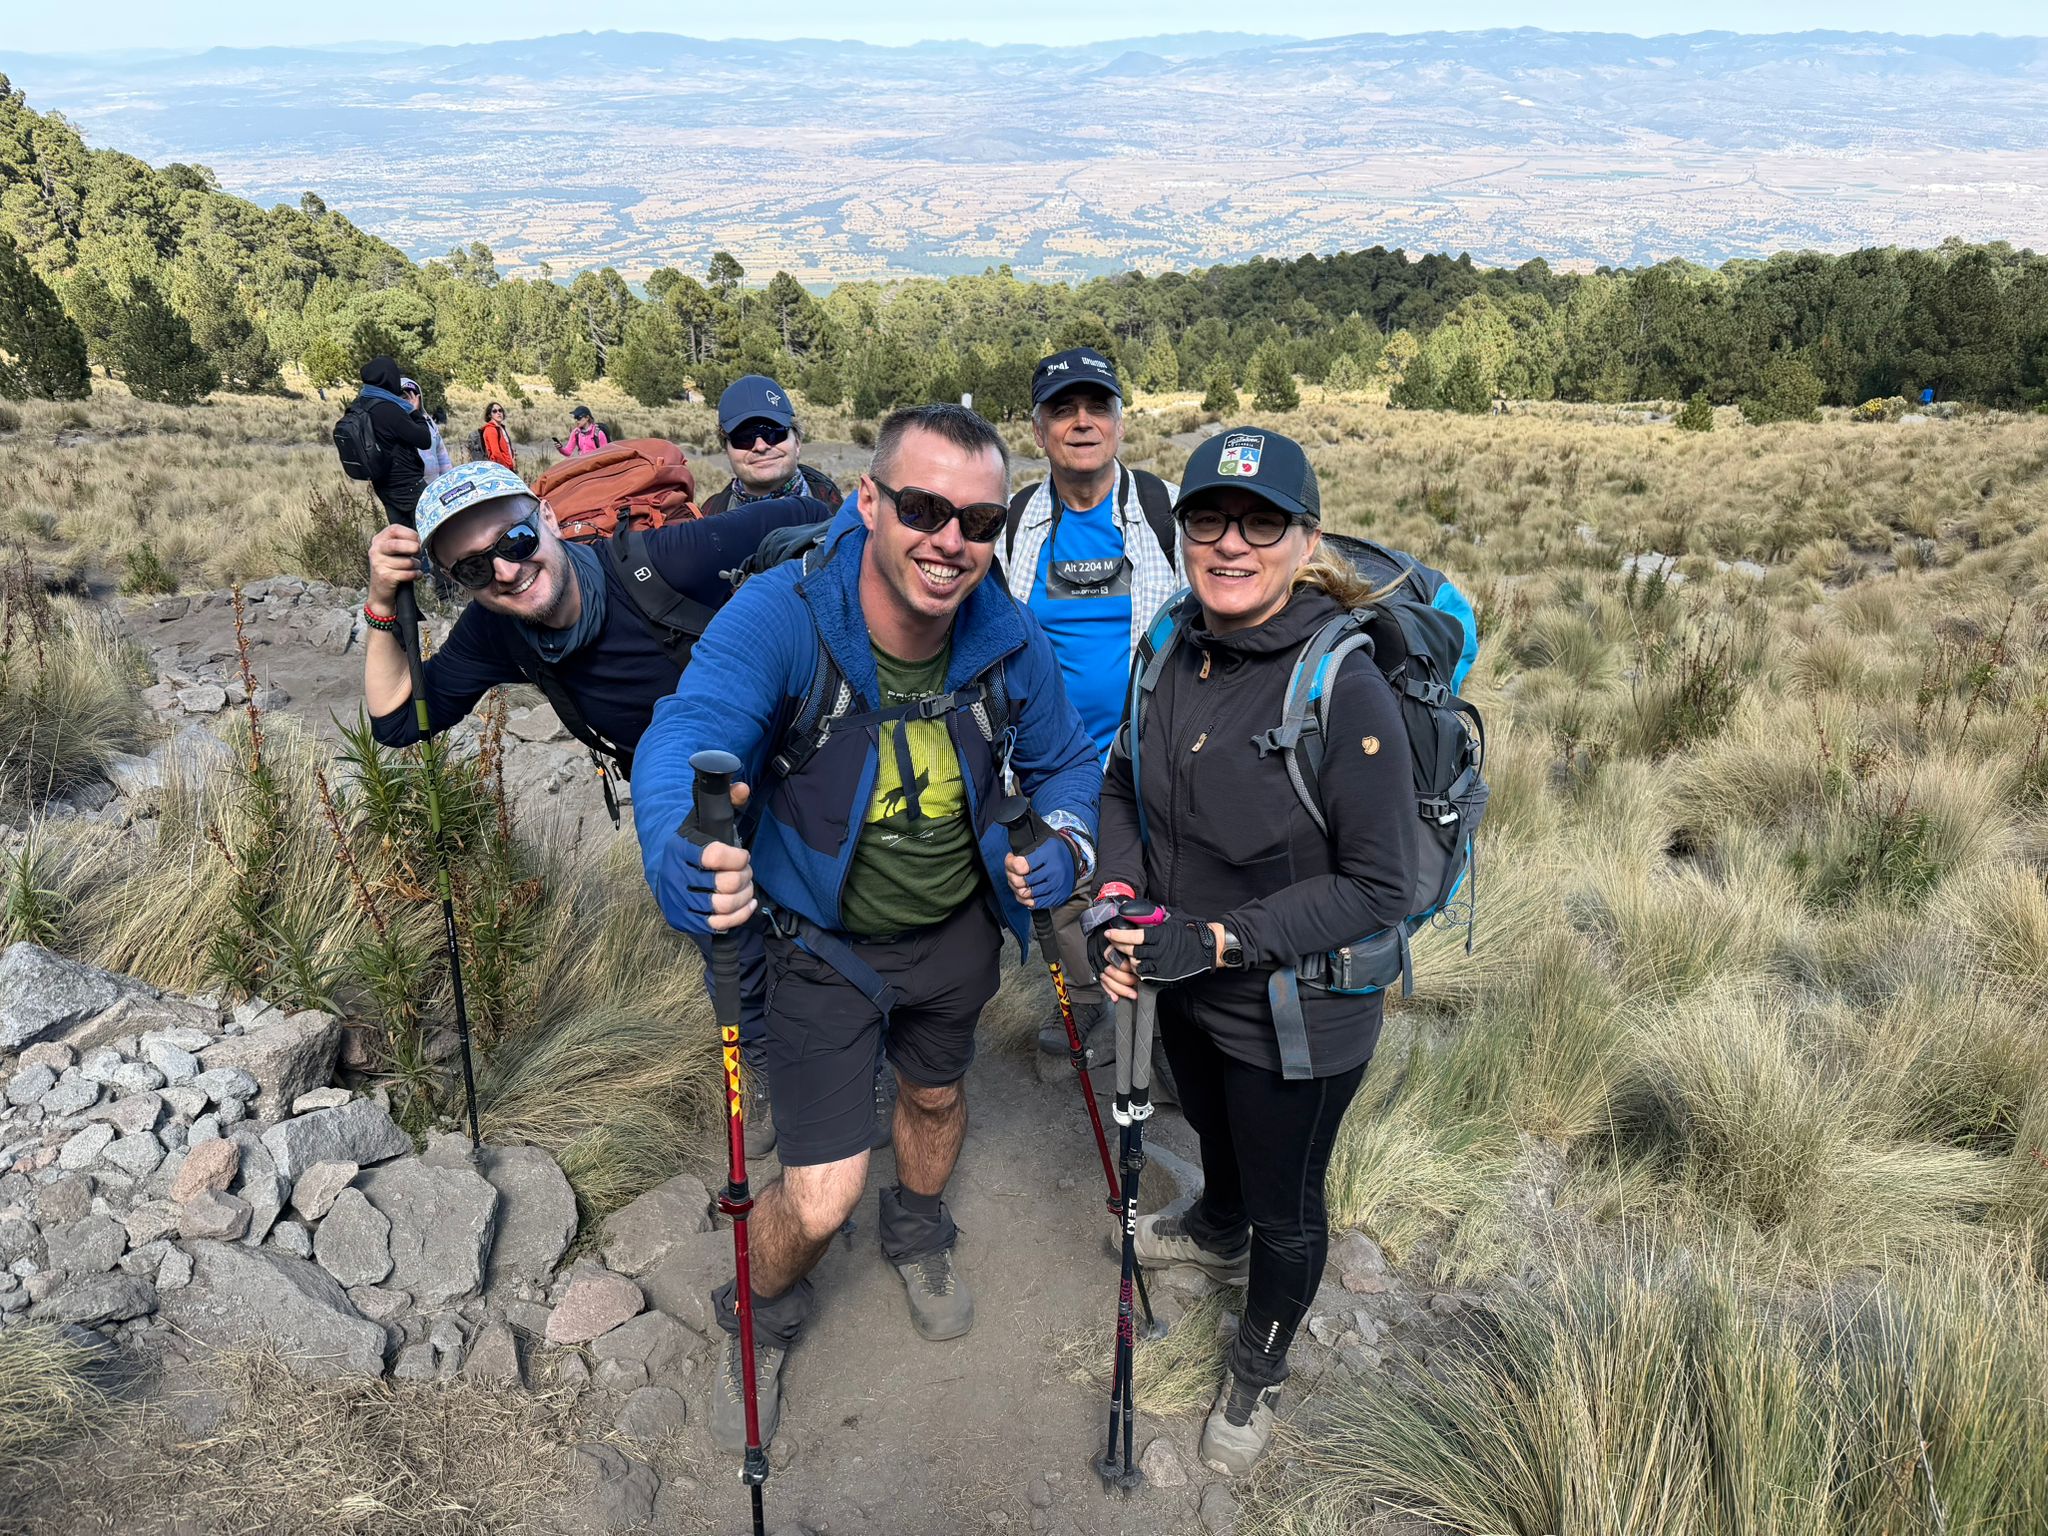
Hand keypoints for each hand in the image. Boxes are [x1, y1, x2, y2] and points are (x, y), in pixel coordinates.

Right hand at [367, 522, 421, 611]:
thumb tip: (419, 540)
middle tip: (418, 551)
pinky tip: (415, 575)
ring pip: (406, 561)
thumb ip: (403, 542)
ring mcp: (379, 564)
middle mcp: (376, 550)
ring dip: (416, 565)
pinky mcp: (385, 577)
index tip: (418, 540)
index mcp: (378, 540)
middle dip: (413, 548)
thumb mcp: (393, 552)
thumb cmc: (392, 569)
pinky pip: (408, 573)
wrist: (381, 592)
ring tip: (414, 567)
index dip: (410, 533)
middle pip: (397, 544)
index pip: (394, 529)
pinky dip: (416, 575)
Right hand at [659, 783, 756, 934]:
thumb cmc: (692, 845)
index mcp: (680, 848)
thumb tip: (743, 789)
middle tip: (747, 872)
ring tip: (747, 886)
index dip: (737, 857)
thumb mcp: (704, 819)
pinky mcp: (683, 920)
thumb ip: (726, 800)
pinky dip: (739, 915)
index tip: (743, 855)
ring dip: (744, 895)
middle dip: (744, 877)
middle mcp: (675, 876)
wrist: (665, 871)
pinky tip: (748, 904)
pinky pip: (718, 924)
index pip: (714, 856)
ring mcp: (678, 901)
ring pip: (723, 905)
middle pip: (724, 884)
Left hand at [1004, 831, 1075, 910]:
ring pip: (1026, 894)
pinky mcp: (1057, 897)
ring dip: (1017, 889)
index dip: (1009, 863)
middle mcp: (1054, 871)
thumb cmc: (1053, 850)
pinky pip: (1035, 904)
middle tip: (1011, 872)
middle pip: (1021, 882)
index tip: (1011, 858)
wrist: (1074, 860)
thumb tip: (1009, 834)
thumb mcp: (1041, 839)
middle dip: (1011, 877)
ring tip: (1018, 881)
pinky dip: (1026, 899)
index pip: (1019, 865)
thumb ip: (1024, 840)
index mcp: (1048, 854)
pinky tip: (1025, 890)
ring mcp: (1056, 886)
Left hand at [1106, 907, 1217, 985]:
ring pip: (1135, 965)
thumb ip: (1154, 917)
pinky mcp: (1165, 977)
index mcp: (1160, 936)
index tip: (1109, 933)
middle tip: (1112, 942)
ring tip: (1125, 954)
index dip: (1118, 935)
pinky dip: (1138, 970)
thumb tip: (1136, 911)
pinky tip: (1137, 964)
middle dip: (1118, 947)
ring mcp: (1162, 966)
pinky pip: (1145, 976)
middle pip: (1131, 951)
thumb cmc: (1190, 932)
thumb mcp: (1171, 919)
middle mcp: (1159, 952)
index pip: (1133, 937)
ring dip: (1128, 960)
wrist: (1208, 949)